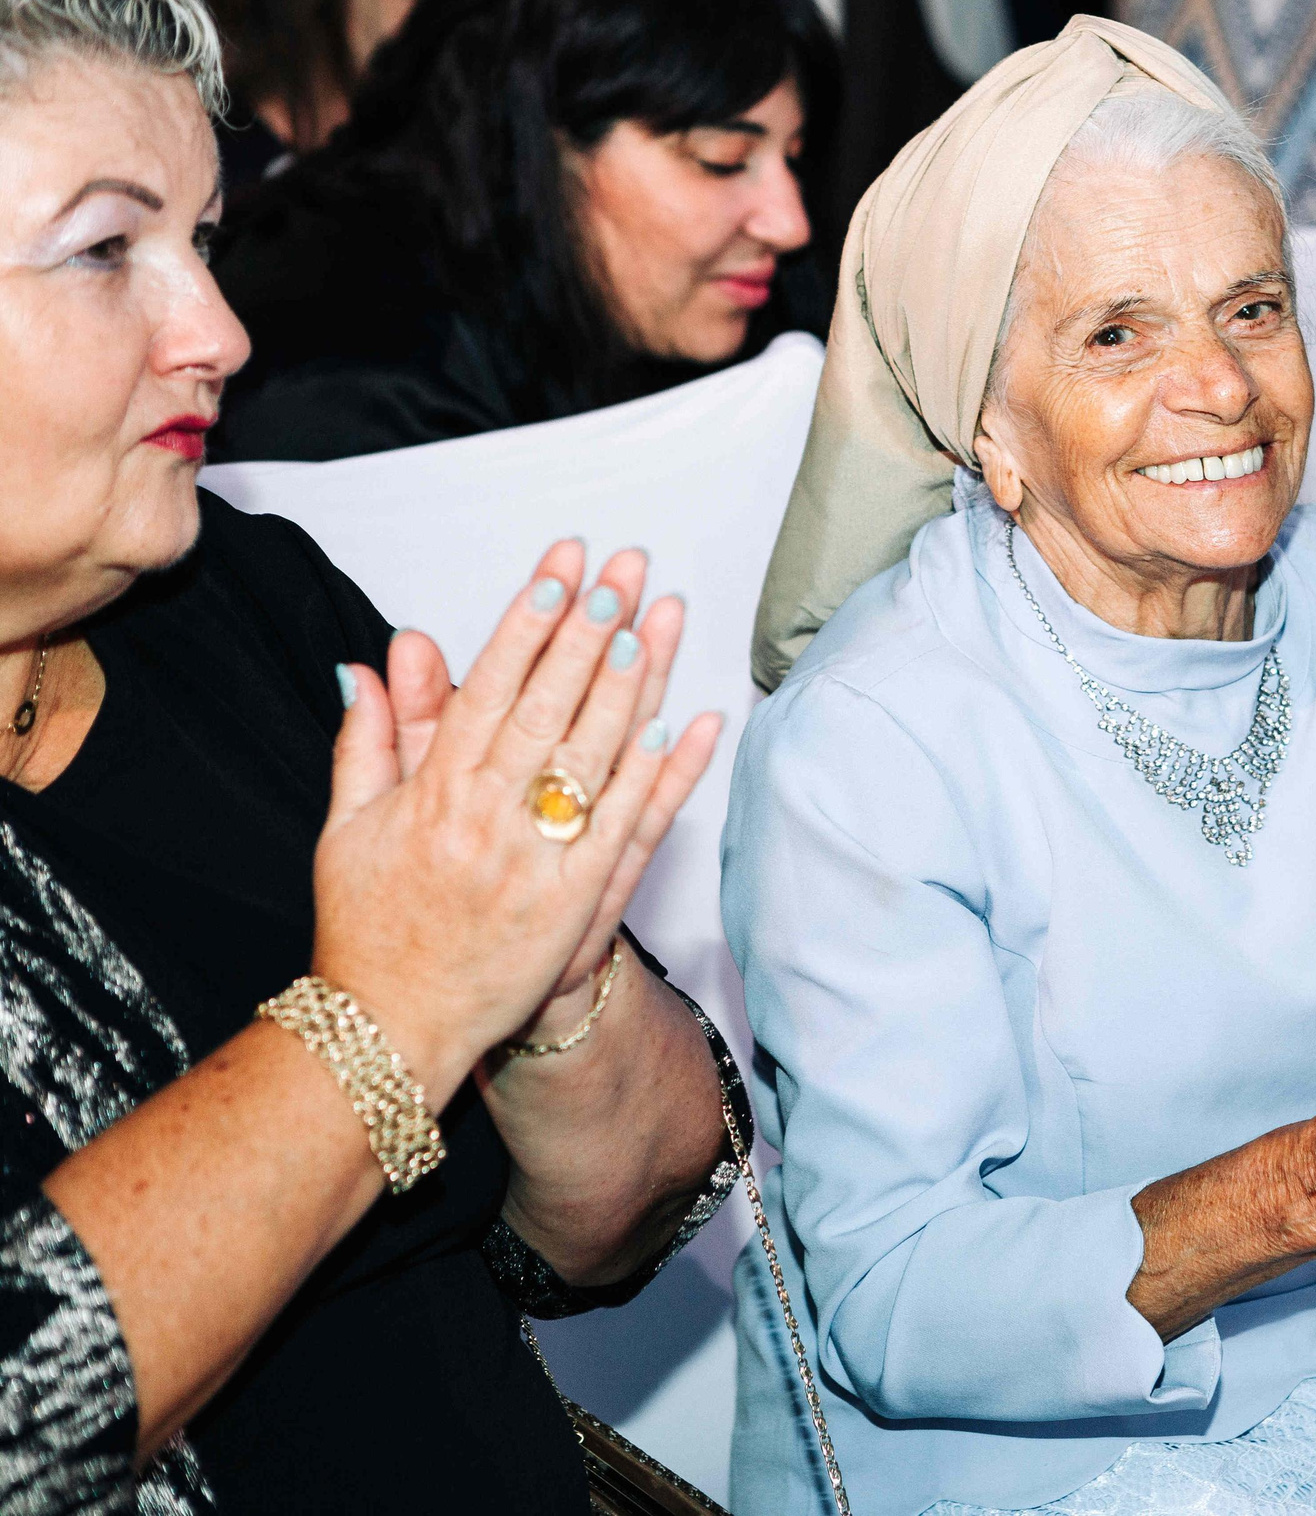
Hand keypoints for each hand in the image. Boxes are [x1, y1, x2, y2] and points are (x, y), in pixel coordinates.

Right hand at [311, 543, 719, 1097]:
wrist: (389, 1027)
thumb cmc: (368, 926)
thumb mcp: (347, 828)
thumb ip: (368, 742)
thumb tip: (370, 664)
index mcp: (431, 796)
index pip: (486, 691)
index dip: (524, 630)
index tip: (556, 576)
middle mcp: (484, 821)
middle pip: (546, 710)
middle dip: (585, 634)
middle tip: (620, 575)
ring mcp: (533, 862)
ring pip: (589, 759)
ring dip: (625, 689)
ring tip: (652, 625)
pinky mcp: (572, 905)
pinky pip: (623, 830)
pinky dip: (654, 778)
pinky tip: (681, 727)